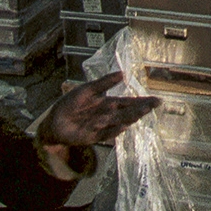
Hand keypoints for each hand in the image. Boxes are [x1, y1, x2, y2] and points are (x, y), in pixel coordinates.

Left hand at [39, 71, 159, 151]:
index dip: (143, 101)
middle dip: (141, 108)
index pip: (129, 102)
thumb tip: (123, 73)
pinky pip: (106, 134)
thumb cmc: (70, 104)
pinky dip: (114, 131)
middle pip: (128, 112)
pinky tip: (123, 126)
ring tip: (142, 111)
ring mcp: (102, 127)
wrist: (53, 121)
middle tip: (154, 104)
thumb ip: (104, 82)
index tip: (157, 100)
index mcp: (109, 103)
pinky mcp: (93, 137)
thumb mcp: (87, 89)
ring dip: (130, 117)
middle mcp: (108, 115)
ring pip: (119, 122)